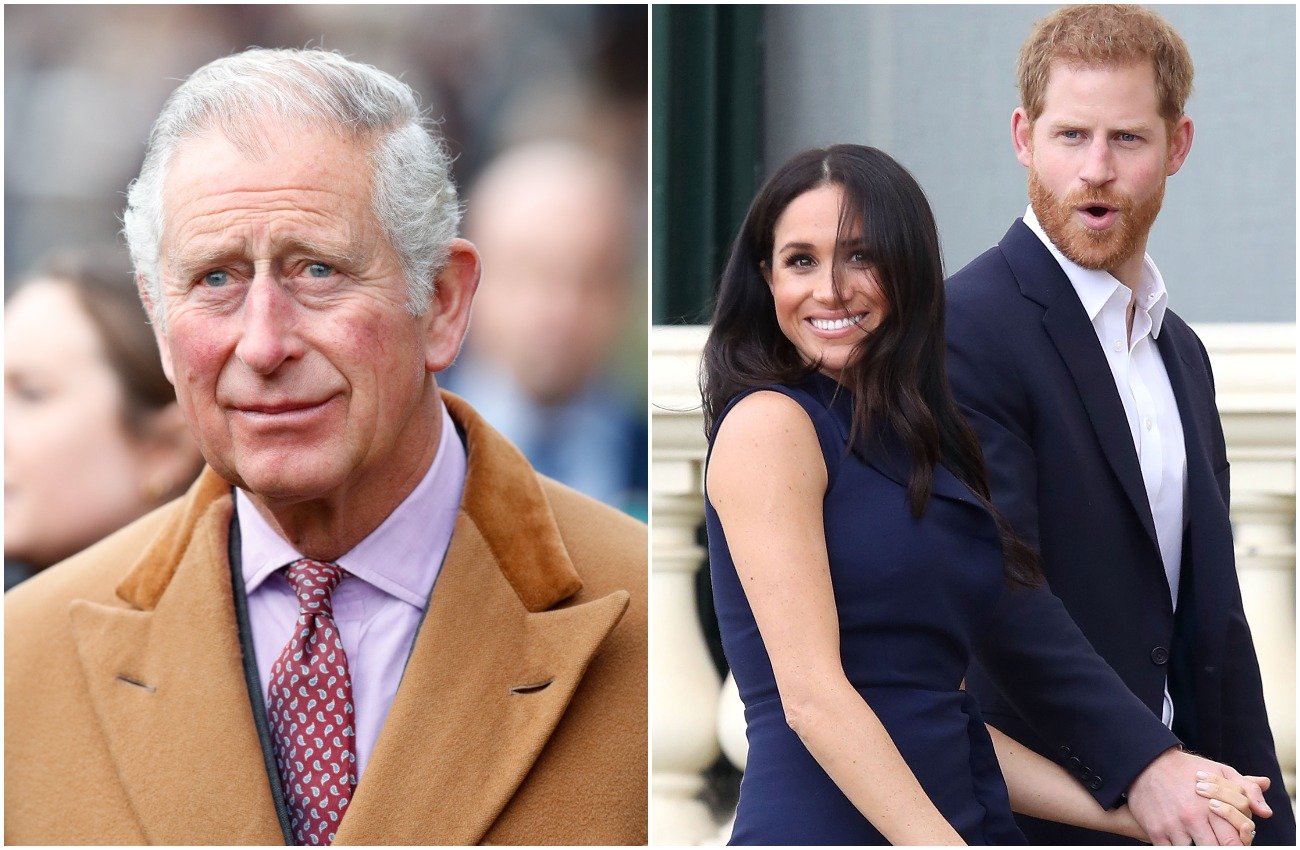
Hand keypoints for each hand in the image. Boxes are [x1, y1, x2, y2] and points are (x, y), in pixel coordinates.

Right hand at [1127, 748, 1270, 844]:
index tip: (1233, 842)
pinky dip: (1178, 847)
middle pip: (1216, 849)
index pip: (1235, 842)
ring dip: (1197, 846)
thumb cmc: (1188, 770)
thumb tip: (1265, 812)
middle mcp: (1193, 817)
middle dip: (1219, 847)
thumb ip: (1246, 789)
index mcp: (1213, 805)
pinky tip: (1181, 840)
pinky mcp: (1155, 830)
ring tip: (1197, 838)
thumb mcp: (1220, 772)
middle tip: (1215, 839)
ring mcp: (1173, 825)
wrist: (1146, 762)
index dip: (1238, 845)